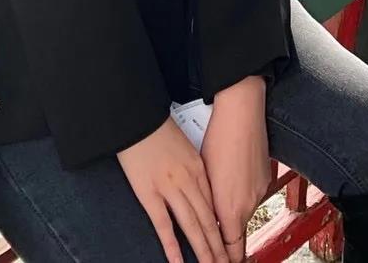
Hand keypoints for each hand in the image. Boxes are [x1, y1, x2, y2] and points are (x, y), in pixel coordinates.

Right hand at [118, 117, 226, 262]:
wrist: (138, 118)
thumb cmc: (159, 129)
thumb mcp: (185, 146)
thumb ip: (194, 168)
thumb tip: (199, 186)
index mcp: (198, 168)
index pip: (214, 205)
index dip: (222, 228)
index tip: (229, 245)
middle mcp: (189, 181)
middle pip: (207, 220)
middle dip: (218, 246)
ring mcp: (170, 188)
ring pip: (192, 226)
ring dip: (203, 250)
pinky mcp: (150, 194)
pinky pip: (163, 224)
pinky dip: (172, 245)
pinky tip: (178, 261)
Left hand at [200, 77, 271, 262]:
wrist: (242, 112)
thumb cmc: (217, 138)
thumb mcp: (203, 176)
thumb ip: (207, 203)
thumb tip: (207, 217)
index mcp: (229, 209)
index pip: (231, 250)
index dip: (225, 260)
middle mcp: (248, 204)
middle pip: (238, 233)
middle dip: (228, 238)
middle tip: (218, 240)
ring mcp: (259, 190)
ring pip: (244, 211)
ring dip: (234, 210)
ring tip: (222, 195)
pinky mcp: (265, 177)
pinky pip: (253, 193)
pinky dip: (243, 192)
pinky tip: (233, 177)